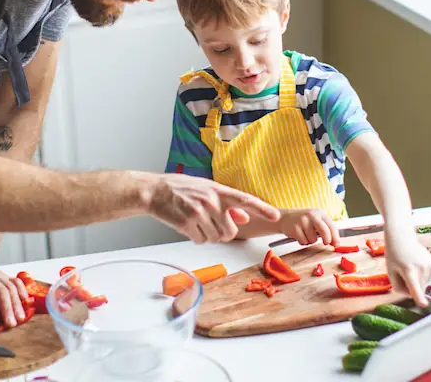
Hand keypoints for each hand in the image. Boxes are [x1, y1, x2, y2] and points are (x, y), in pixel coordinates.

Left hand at [0, 257, 28, 327]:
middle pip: (2, 291)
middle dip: (8, 309)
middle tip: (11, 324)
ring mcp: (0, 274)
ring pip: (11, 287)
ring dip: (17, 303)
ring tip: (20, 318)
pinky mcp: (6, 275)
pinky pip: (17, 282)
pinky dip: (23, 291)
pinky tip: (26, 301)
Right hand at [149, 174, 280, 242]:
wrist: (155, 191)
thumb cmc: (181, 189)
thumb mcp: (207, 190)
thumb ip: (227, 204)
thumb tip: (245, 217)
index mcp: (218, 190)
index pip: (245, 199)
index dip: (262, 208)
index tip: (275, 215)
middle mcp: (210, 200)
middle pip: (230, 232)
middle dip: (223, 233)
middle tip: (210, 224)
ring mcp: (198, 212)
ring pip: (215, 238)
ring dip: (207, 235)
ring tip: (196, 221)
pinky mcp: (186, 223)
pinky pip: (200, 241)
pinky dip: (195, 237)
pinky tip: (187, 225)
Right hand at [279, 208, 340, 245]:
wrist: (284, 218)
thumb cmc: (303, 221)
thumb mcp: (315, 221)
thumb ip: (325, 229)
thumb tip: (335, 243)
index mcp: (319, 213)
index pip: (331, 226)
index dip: (335, 237)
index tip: (336, 244)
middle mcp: (311, 215)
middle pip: (325, 231)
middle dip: (327, 240)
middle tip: (326, 243)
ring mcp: (302, 221)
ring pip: (313, 239)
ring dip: (311, 241)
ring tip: (306, 235)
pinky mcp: (295, 228)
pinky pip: (304, 242)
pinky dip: (303, 242)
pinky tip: (299, 236)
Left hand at [384, 232, 430, 306]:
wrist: (401, 237)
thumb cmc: (393, 254)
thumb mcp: (390, 271)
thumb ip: (397, 286)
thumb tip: (410, 296)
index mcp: (407, 270)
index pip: (414, 286)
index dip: (419, 297)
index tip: (423, 305)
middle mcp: (420, 267)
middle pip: (419, 288)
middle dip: (412, 287)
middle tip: (403, 274)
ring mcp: (428, 264)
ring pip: (424, 283)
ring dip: (417, 280)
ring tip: (408, 267)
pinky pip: (428, 276)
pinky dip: (422, 275)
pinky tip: (415, 265)